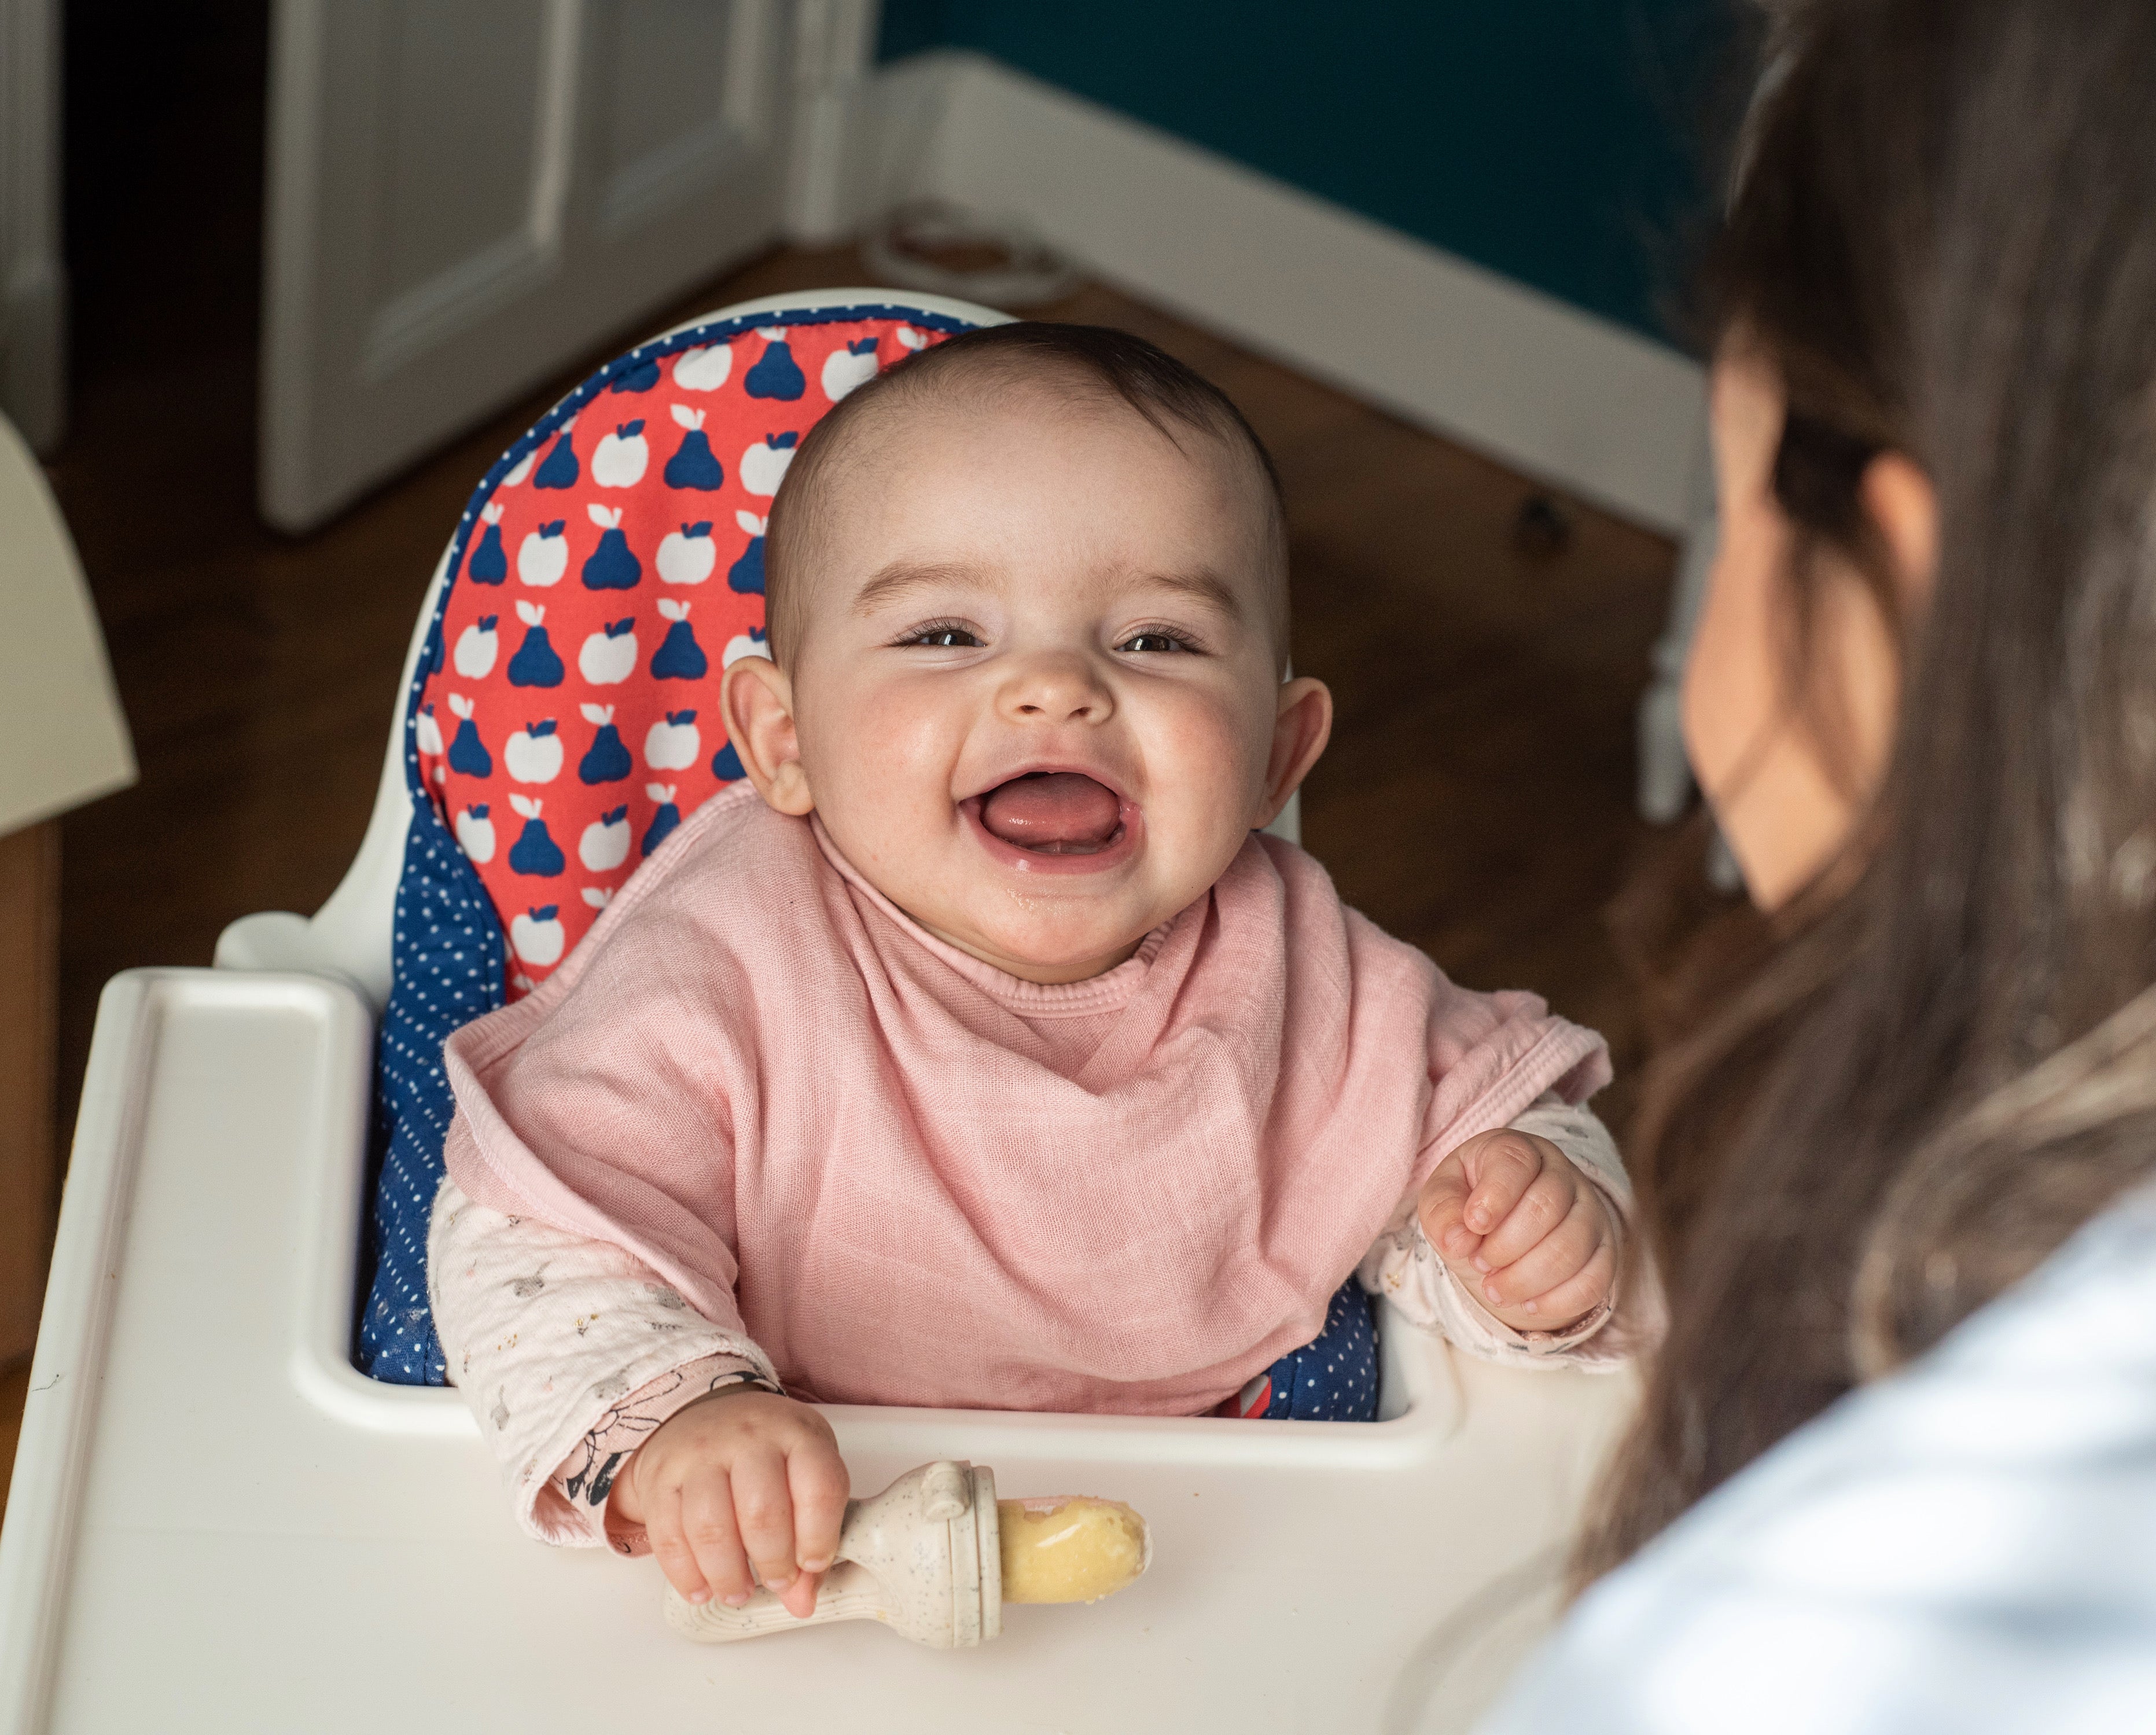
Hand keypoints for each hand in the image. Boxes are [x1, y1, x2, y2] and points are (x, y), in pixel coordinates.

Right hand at [608, 1387, 848, 1618]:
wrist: (701, 1414)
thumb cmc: (765, 1452)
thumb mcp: (803, 1474)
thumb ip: (813, 1537)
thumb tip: (802, 1604)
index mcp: (798, 1434)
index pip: (819, 1488)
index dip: (819, 1539)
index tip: (811, 1566)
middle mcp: (748, 1438)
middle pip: (762, 1513)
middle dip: (773, 1564)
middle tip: (777, 1584)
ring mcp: (700, 1455)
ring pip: (712, 1528)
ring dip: (728, 1575)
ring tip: (738, 1592)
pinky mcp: (661, 1479)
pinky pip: (669, 1537)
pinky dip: (686, 1575)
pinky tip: (702, 1589)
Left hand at [1416, 1129, 1615, 1331]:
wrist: (1504, 1229)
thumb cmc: (1471, 1204)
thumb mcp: (1443, 1198)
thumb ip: (1443, 1211)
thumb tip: (1458, 1240)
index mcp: (1518, 1150)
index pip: (1516, 1164)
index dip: (1494, 1197)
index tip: (1473, 1225)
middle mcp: (1561, 1175)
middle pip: (1547, 1208)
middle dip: (1506, 1246)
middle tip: (1479, 1263)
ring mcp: (1589, 1213)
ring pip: (1571, 1247)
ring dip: (1526, 1278)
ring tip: (1494, 1289)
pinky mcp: (1603, 1252)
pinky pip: (1594, 1280)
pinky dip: (1558, 1300)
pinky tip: (1527, 1305)